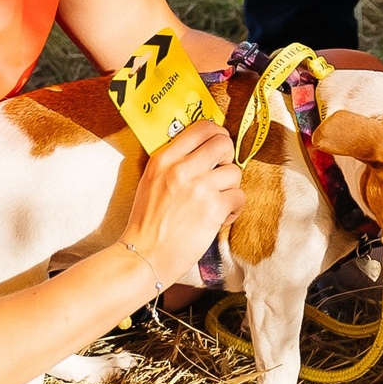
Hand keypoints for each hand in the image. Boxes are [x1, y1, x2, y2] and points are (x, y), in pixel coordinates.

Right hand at [121, 119, 242, 290]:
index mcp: (164, 159)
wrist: (144, 256)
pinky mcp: (213, 208)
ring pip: (235, 172)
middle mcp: (182, 168)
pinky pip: (238, 197)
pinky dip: (234, 209)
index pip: (202, 127)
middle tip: (221, 173)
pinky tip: (220, 218)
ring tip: (217, 203)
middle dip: (228, 157)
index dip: (217, 134)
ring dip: (230, 188)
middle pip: (223, 143)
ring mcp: (199, 187)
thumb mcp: (151, 181)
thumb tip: (204, 150)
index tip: (219, 146)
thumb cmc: (147, 223)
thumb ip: (174, 163)